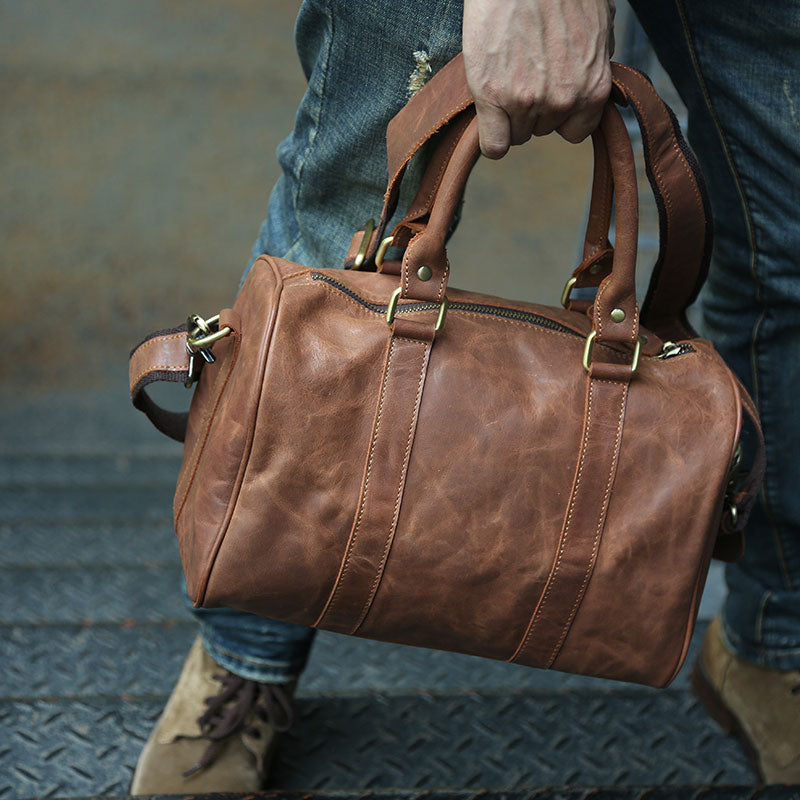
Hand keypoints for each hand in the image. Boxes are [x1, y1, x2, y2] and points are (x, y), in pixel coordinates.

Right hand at [463, 0, 614, 157]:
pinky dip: (490, 137)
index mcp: (593, 87)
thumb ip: (593, 61)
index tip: (548, 98)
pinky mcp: (493, 96)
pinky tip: (488, 117)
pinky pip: (493, 145)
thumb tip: (587, 74)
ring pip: (516, 135)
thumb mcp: (597, 24)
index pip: (576, 132)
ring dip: (508, 115)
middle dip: (532, 109)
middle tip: (522, 74)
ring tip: (505, 77)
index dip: (560, 116)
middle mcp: (563, 100)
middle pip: (542, 131)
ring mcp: (527, 101)